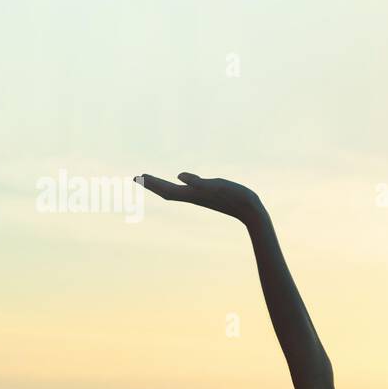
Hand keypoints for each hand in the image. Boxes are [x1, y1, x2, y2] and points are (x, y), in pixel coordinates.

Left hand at [135, 172, 261, 223]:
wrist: (251, 213)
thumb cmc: (236, 198)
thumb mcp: (218, 186)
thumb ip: (199, 181)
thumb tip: (179, 176)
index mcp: (193, 194)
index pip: (166, 189)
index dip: (151, 183)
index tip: (137, 177)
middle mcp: (194, 197)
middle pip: (168, 192)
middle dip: (152, 185)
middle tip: (137, 178)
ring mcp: (201, 197)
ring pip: (177, 192)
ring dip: (163, 186)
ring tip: (153, 181)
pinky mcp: (209, 196)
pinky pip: (189, 190)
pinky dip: (180, 185)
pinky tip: (183, 180)